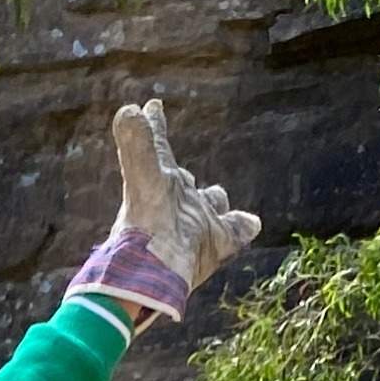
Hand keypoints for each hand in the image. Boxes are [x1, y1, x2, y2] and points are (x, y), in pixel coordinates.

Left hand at [65, 99, 262, 324]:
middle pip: (186, 182)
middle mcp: (179, 200)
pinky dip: (244, 225)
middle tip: (186, 178)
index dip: (154, 124)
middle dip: (187, 180)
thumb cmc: (147, 225)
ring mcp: (199, 223)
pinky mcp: (218, 244)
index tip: (151, 105)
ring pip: (213, 205)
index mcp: (160, 181)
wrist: (158, 275)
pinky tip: (252, 223)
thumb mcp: (143, 179)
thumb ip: (136, 145)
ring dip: (216, 202)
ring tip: (217, 203)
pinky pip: (236, 231)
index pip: (156, 146)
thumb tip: (127, 109)